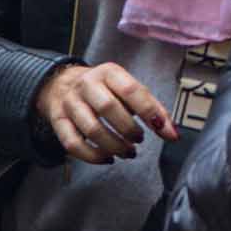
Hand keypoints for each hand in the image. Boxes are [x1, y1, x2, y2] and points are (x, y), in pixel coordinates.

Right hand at [39, 60, 177, 162]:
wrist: (61, 85)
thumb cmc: (105, 91)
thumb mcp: (127, 89)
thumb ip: (151, 109)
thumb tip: (173, 134)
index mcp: (109, 73)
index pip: (131, 90)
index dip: (148, 111)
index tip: (161, 129)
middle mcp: (87, 84)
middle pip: (108, 108)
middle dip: (128, 129)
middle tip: (139, 140)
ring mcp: (70, 103)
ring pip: (91, 129)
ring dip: (114, 146)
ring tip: (127, 152)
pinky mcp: (58, 121)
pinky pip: (73, 144)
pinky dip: (93, 156)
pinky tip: (107, 158)